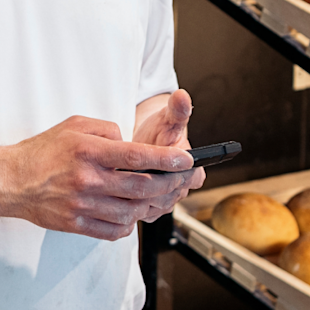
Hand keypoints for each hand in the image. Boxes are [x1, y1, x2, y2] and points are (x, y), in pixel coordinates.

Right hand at [1, 115, 194, 240]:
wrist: (11, 181)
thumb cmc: (44, 150)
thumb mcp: (75, 126)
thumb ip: (107, 130)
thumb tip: (130, 143)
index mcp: (89, 152)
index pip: (137, 156)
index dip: (167, 159)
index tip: (186, 160)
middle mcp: (88, 180)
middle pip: (141, 187)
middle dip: (169, 184)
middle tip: (181, 180)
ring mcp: (82, 205)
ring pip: (131, 211)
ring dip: (151, 205)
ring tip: (159, 196)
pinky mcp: (76, 224)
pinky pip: (113, 231)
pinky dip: (129, 224)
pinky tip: (130, 213)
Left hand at [133, 89, 205, 222]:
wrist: (145, 143)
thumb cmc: (159, 131)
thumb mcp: (168, 119)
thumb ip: (177, 110)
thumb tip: (182, 97)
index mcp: (192, 169)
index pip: (193, 178)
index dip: (177, 173)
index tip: (159, 164)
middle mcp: (179, 188)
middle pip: (169, 195)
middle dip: (149, 185)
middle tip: (130, 172)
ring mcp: (163, 201)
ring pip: (152, 206)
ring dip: (137, 195)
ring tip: (120, 180)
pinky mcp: (147, 209)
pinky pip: (139, 212)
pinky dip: (128, 203)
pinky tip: (116, 191)